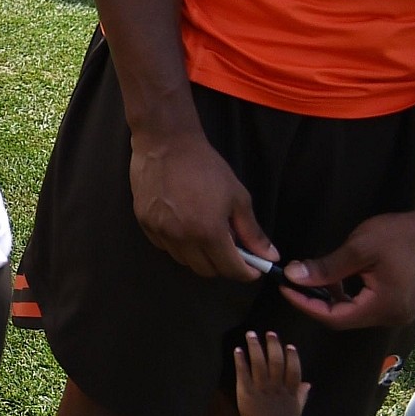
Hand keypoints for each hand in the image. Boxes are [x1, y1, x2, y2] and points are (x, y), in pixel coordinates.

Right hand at [130, 125, 275, 281]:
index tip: (252, 267)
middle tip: (230, 249)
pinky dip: (178, 244)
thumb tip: (270, 256)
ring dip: (199, 255)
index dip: (246, 272)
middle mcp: (182, 237)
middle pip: (206, 270)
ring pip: (184, 261)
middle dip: (223, 265)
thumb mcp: (237, 197)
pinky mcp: (144, 223)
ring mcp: (160, 231)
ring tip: (205, 233)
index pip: (230, 269)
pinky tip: (183, 225)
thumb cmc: (205, 166)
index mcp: (209, 231)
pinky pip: (165, 247)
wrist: (165, 143)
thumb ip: (252, 231)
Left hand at [233, 331, 309, 415]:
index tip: (289, 345)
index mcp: (290, 392)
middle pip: (276, 363)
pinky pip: (243, 374)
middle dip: (273, 346)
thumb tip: (308, 383)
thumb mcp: (297, 409)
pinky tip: (238, 350)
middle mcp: (276, 388)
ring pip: (259, 364)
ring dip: (255, 348)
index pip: (293, 370)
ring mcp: (261, 390)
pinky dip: (241, 361)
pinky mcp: (246, 392)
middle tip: (269, 333)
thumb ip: (302, 395)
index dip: (292, 357)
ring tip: (251, 335)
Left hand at [281, 208, 414, 330]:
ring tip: (312, 275)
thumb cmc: (405, 236)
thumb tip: (294, 277)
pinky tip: (339, 275)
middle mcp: (392, 317)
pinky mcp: (403, 302)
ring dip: (331, 297)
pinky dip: (349, 293)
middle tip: (294, 281)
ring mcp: (400, 312)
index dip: (305, 305)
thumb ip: (327, 267)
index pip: (334, 318)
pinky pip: (368, 305)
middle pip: (344, 318)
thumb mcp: (361, 248)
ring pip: (355, 311)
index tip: (283, 287)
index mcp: (383, 308)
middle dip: (315, 301)